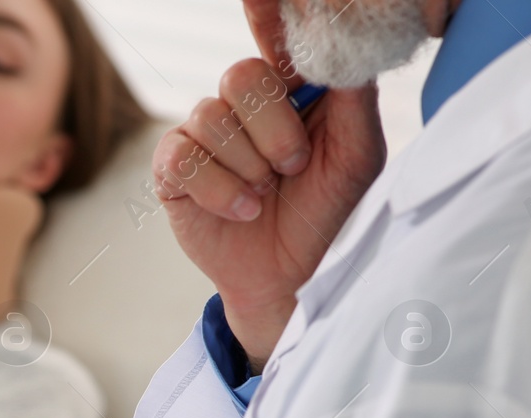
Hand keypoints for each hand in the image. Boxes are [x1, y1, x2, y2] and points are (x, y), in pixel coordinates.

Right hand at [153, 0, 385, 366]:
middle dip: (274, 128)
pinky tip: (241, 209)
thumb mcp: (357, 156)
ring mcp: (203, 135)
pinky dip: (220, 189)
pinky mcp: (173, 170)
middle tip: (292, 166)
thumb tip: (348, 50)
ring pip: (211, 118)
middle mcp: (242, 107)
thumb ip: (354, 99)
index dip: (266, 11)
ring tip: (265, 196)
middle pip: (241, 76)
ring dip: (247, 168)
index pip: (273, 35)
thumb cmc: (324, 214)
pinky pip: (185, 158)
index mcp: (290, 91)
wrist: (289, 277)